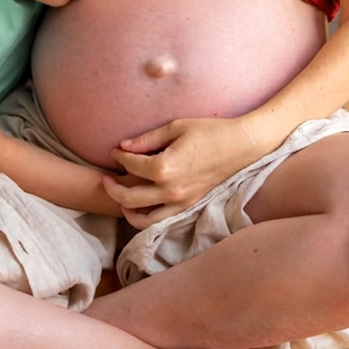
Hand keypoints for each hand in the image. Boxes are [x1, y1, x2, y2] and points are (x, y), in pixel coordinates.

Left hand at [105, 117, 264, 228]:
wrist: (242, 145)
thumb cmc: (211, 131)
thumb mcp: (176, 128)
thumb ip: (146, 139)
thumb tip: (123, 146)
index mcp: (164, 167)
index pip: (130, 166)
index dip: (119, 156)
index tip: (115, 150)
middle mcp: (170, 189)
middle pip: (128, 197)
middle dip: (112, 187)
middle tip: (106, 178)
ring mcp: (181, 201)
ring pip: (143, 219)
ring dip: (127, 210)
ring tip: (121, 199)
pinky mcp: (190, 205)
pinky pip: (162, 220)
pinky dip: (147, 218)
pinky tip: (142, 207)